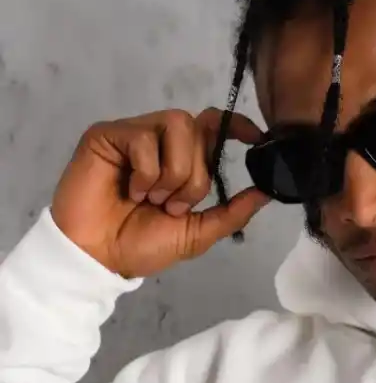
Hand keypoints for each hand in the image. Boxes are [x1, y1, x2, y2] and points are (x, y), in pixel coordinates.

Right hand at [51, 108, 269, 278]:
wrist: (101, 257)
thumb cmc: (143, 245)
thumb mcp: (198, 233)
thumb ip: (232, 212)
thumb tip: (268, 192)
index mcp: (184, 159)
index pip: (214, 125)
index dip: (236, 125)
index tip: (256, 139)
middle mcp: (161, 140)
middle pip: (199, 129)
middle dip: (194, 176)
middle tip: (172, 207)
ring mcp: (135, 134)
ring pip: (176, 125)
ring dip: (173, 172)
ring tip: (152, 199)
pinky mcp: (108, 134)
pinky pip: (144, 137)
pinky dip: (145, 172)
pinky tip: (130, 192)